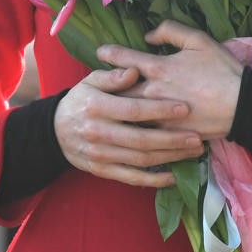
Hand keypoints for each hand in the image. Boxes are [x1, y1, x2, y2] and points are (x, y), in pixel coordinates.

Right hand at [54, 66, 204, 187]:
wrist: (54, 131)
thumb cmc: (81, 100)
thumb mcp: (91, 81)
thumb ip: (113, 76)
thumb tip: (134, 71)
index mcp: (96, 107)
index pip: (133, 110)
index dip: (160, 109)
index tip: (185, 108)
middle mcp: (97, 133)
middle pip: (141, 140)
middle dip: (172, 140)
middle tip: (197, 137)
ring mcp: (100, 155)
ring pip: (140, 160)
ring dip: (169, 158)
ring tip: (192, 152)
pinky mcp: (102, 171)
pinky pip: (131, 178)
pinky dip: (153, 180)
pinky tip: (173, 175)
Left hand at [98, 21, 243, 140]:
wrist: (242, 105)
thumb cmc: (221, 69)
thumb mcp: (199, 40)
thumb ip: (170, 31)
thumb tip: (148, 36)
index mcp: (159, 68)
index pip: (124, 59)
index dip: (109, 54)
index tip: (100, 52)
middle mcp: (153, 92)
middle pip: (119, 91)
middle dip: (107, 88)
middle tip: (97, 86)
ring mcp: (159, 116)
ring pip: (128, 114)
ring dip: (117, 110)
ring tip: (108, 108)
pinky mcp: (168, 134)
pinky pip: (144, 132)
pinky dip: (134, 129)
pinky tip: (129, 128)